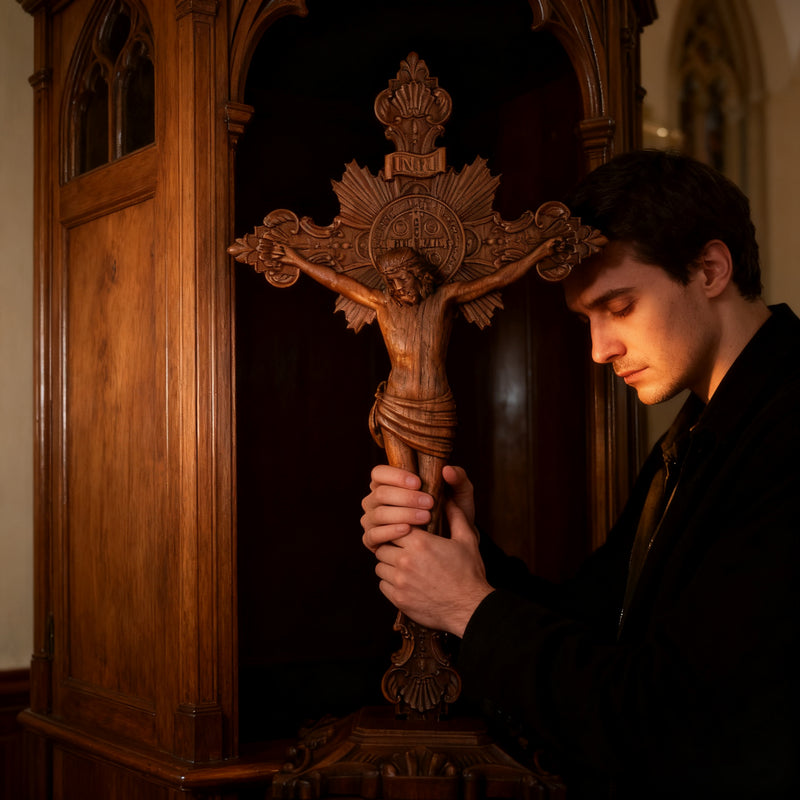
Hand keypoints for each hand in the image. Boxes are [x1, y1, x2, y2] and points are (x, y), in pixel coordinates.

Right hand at [360, 464, 475, 551]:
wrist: (451, 544)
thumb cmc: (451, 514)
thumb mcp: (460, 496)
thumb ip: (458, 479)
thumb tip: (447, 470)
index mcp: (389, 484)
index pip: (379, 473)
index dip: (395, 476)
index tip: (418, 482)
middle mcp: (375, 500)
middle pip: (380, 494)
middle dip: (405, 498)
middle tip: (429, 503)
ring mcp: (372, 520)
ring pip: (378, 514)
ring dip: (402, 514)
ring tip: (425, 518)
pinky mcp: (372, 540)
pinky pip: (373, 535)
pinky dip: (390, 531)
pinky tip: (407, 530)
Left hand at [361, 465, 491, 636]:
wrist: (470, 609)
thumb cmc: (469, 573)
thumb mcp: (466, 540)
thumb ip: (455, 516)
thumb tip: (448, 498)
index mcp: (420, 543)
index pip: (394, 527)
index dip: (400, 529)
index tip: (406, 533)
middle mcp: (405, 561)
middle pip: (383, 546)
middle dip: (392, 546)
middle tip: (403, 549)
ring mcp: (400, 581)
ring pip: (380, 565)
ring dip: (388, 564)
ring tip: (404, 565)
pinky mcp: (398, 599)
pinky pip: (382, 584)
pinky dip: (390, 582)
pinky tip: (405, 581)